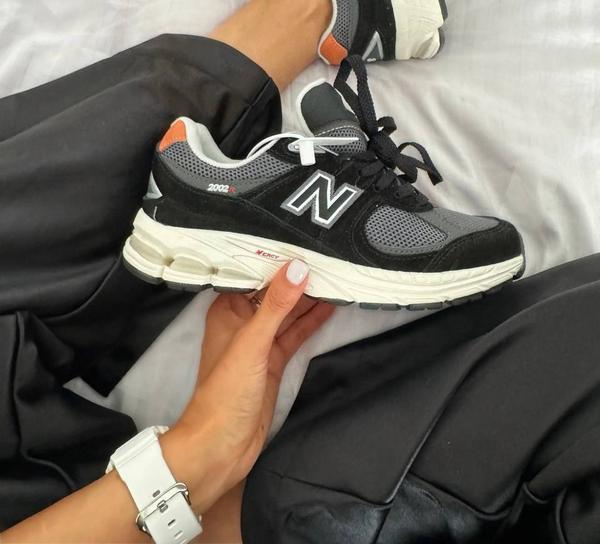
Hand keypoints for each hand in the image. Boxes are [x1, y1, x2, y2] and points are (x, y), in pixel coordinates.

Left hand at [161, 260, 334, 513]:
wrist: (221, 447)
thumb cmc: (225, 393)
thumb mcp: (252, 343)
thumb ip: (277, 305)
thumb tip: (298, 267)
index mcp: (227, 310)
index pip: (254, 274)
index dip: (277, 257)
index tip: (303, 238)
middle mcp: (242, 321)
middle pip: (274, 291)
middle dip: (298, 276)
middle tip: (329, 255)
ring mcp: (259, 342)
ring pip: (288, 311)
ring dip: (309, 297)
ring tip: (337, 275)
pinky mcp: (273, 360)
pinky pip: (295, 333)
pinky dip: (311, 321)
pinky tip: (331, 305)